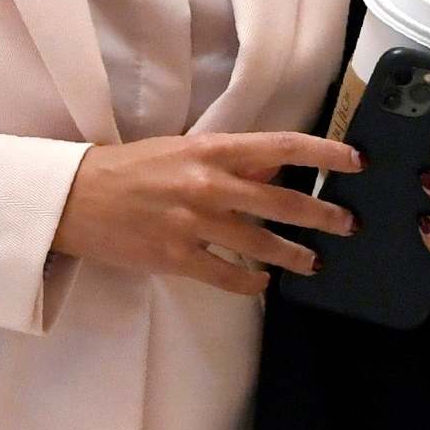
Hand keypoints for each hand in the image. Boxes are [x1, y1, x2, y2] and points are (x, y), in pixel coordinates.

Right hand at [52, 131, 361, 295]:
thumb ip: (230, 161)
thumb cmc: (130, 169)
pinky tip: (261, 282)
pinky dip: (250, 281)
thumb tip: (276, 168)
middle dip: (323, 214)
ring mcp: (194, 223)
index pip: (282, 146)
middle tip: (349, 224)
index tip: (355, 160)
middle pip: (283, 201)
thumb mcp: (183, 151)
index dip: (324, 152)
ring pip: (262, 243)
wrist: (75, 198)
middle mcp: (209, 184)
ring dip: (295, 255)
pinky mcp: (177, 257)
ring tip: (314, 262)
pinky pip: (227, 274)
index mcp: (211, 149)